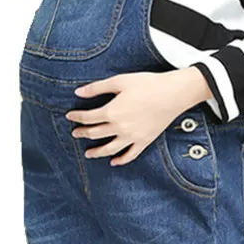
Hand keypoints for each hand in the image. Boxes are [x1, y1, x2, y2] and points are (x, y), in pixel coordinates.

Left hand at [66, 70, 194, 166]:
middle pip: (95, 133)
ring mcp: (132, 137)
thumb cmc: (147, 84)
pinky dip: (120, 160)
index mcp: (112, 112)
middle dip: (83, 133)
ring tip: (88, 153)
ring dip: (96, 152)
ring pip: (109, 149)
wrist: (173, 93)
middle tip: (75, 133)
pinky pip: (130, 155)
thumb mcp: (119, 81)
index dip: (76, 117)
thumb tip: (78, 92)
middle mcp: (119, 128)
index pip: (88, 117)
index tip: (70, 116)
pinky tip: (114, 162)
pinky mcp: (144, 141)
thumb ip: (97, 88)